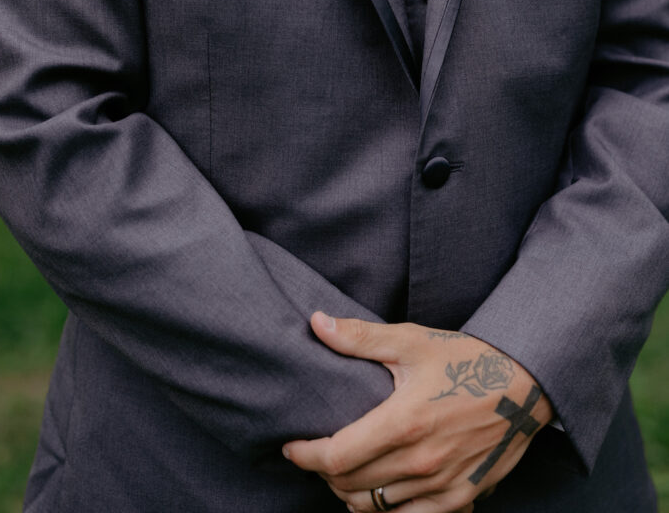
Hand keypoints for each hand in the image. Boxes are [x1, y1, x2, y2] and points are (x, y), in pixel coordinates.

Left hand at [283, 314, 552, 512]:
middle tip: (316, 454)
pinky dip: (384, 511)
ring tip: (342, 471)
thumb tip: (316, 323)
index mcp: (404, 422)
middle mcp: (422, 461)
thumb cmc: (465, 358)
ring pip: (374, 508)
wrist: (524, 384)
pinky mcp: (460, 498)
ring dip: (349, 493)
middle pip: (350, 486)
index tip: (293, 446)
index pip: (337, 455)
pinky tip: (377, 491)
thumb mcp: (411, 340)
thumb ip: (360, 337)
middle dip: (324, 473)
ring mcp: (442, 485)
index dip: (306, 456)